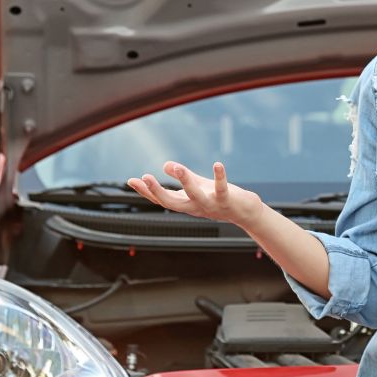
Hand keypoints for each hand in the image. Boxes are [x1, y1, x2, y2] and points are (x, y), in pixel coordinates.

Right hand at [127, 161, 262, 226]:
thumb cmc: (219, 199)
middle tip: (144, 177)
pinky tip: (217, 164)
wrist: (245, 213)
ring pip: (195, 195)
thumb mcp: (198, 186)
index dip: (146, 192)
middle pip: (171, 202)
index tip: (131, 180)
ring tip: (178, 167)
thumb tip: (165, 164)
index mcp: (185, 204)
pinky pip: (222, 189)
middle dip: (157, 191)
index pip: (161, 200)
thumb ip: (182, 176)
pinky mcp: (227, 200)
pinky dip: (220, 177)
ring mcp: (210, 205)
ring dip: (186, 182)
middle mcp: (195, 207)